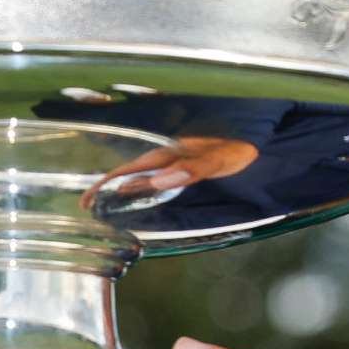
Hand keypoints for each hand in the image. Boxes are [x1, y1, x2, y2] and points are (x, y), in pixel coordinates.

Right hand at [82, 137, 261, 206]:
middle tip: (88, 207)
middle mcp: (168, 157)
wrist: (261, 141)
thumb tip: (158, 181)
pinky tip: (138, 197)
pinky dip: (140, 188)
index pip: (128, 169)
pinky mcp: (185, 169)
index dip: (105, 183)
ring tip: (104, 205)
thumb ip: (192, 169)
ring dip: (122, 189)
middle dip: (106, 188)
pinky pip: (155, 179)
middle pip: (129, 173)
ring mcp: (175, 163)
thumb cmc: (242, 148)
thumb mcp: (219, 159)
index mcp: (169, 153)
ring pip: (140, 177)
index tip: (86, 200)